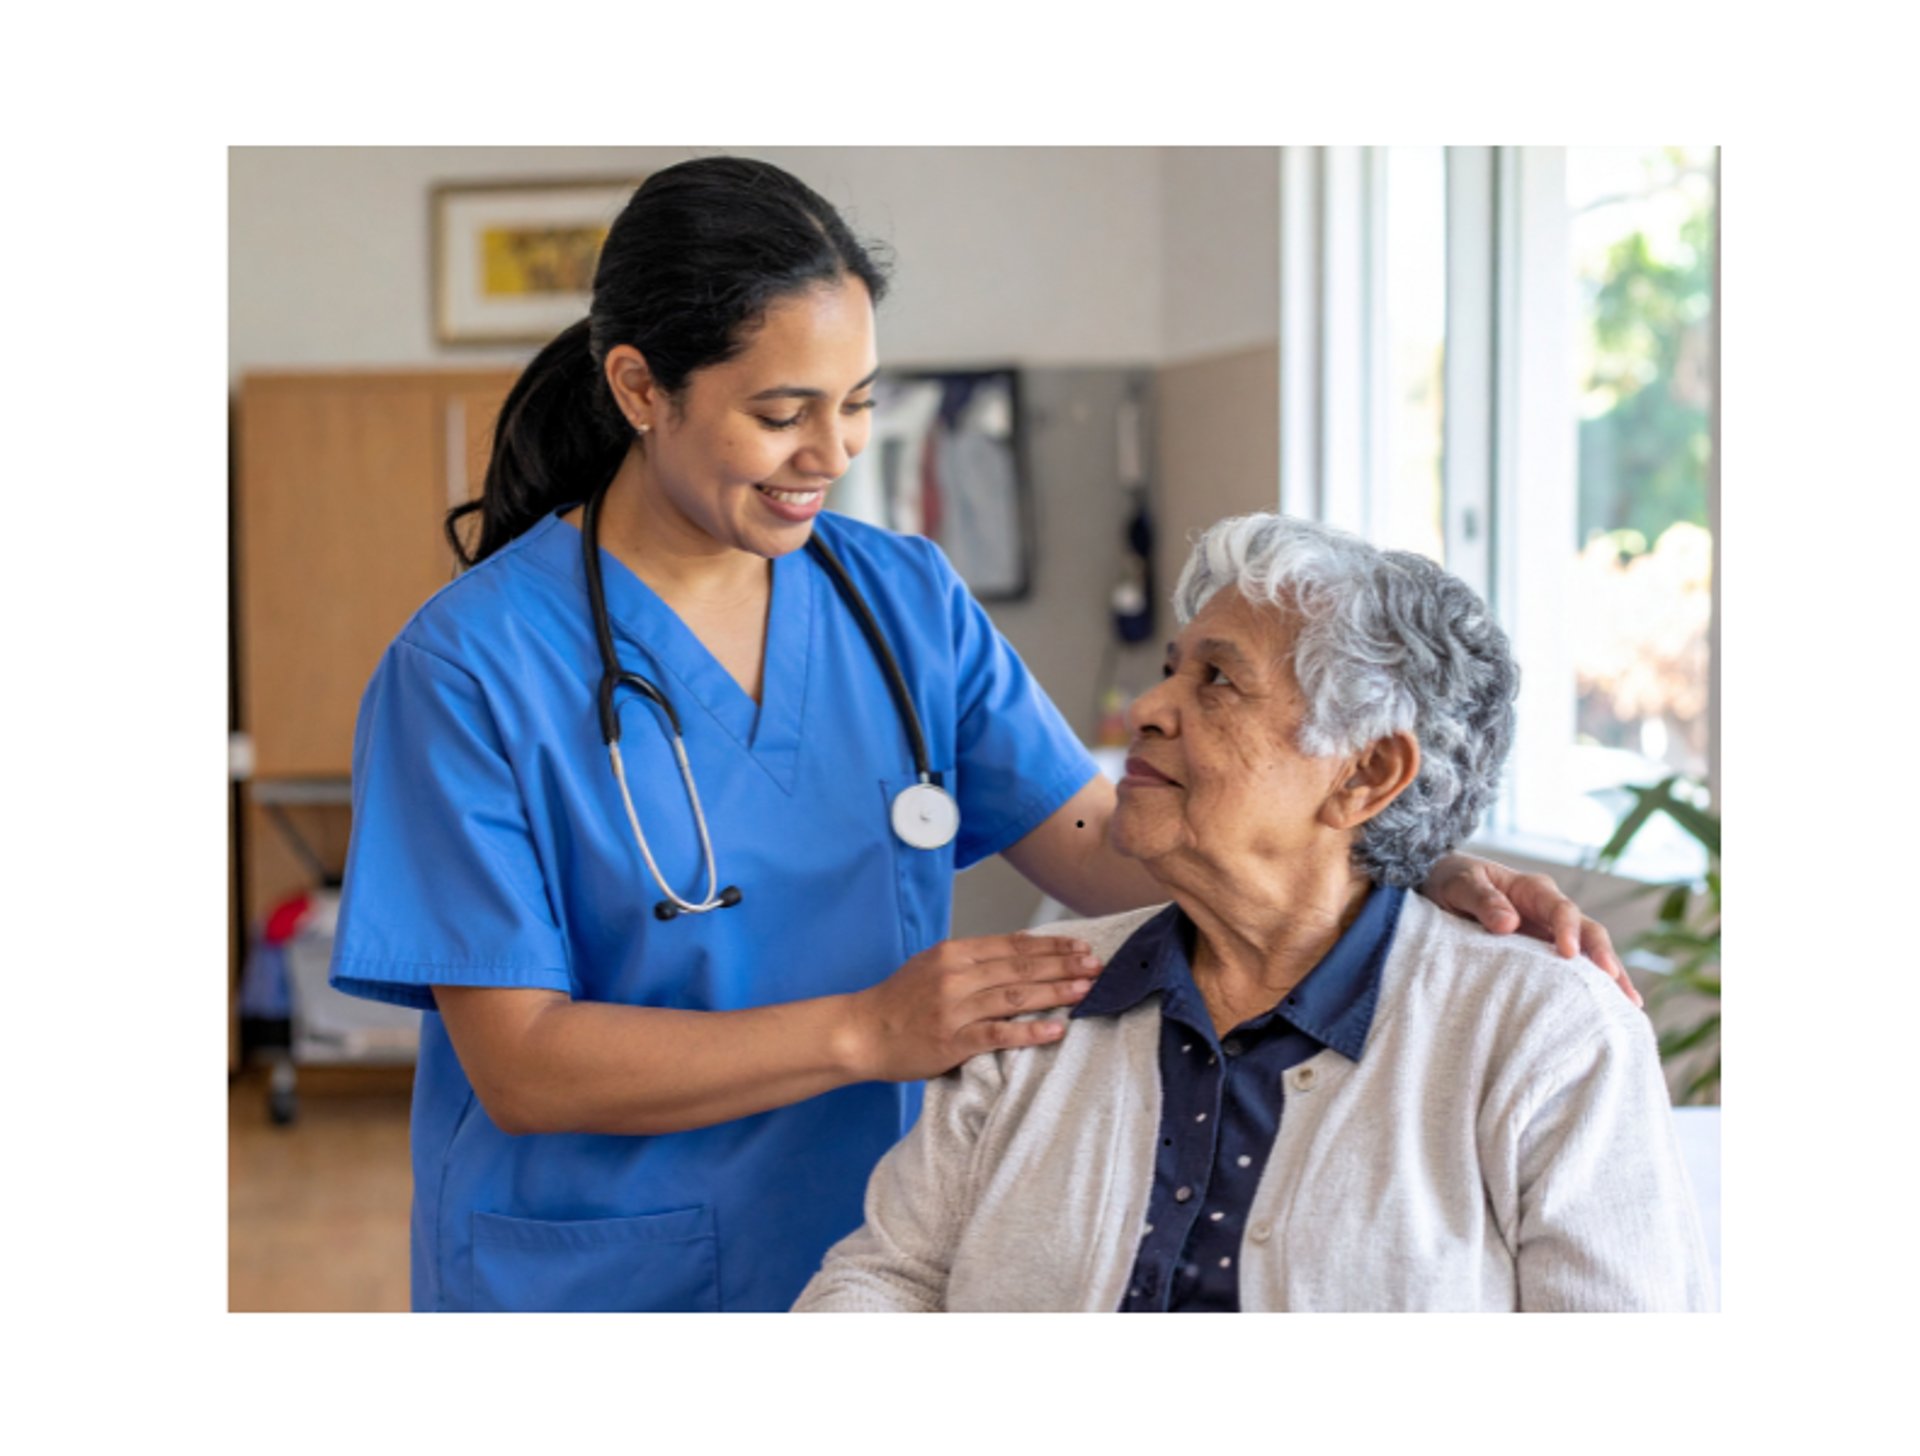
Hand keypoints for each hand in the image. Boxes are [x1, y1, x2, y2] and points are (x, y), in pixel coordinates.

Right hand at [842, 933, 1102, 1081]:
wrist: (861, 1032)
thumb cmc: (898, 1001)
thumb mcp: (932, 965)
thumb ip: (972, 959)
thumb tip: (1019, 950)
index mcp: (953, 954)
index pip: (1012, 945)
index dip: (1050, 945)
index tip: (1080, 945)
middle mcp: (956, 976)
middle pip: (1020, 967)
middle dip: (1063, 965)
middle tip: (1096, 965)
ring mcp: (955, 1009)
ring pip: (1015, 996)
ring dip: (1055, 992)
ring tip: (1086, 990)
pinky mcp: (953, 1041)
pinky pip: (998, 1034)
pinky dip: (1029, 1031)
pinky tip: (1056, 1029)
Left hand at [1421, 853, 1639, 1007]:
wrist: (1441, 888)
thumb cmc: (1452, 881)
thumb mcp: (1459, 884)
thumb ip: (1481, 899)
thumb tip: (1509, 923)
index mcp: (1533, 890)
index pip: (1561, 909)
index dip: (1568, 930)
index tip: (1568, 954)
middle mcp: (1549, 912)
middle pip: (1588, 931)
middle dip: (1603, 955)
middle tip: (1614, 982)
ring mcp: (1550, 935)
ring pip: (1589, 954)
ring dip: (1610, 977)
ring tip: (1628, 1005)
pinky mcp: (1544, 956)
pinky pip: (1573, 970)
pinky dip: (1592, 987)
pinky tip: (1609, 1010)